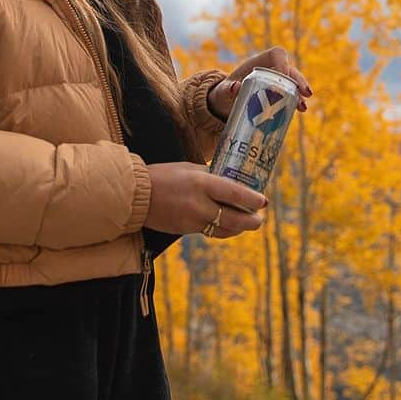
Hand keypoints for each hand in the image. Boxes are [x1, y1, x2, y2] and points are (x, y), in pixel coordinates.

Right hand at [145, 162, 267, 237]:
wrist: (137, 195)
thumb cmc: (163, 175)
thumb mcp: (188, 168)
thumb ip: (209, 174)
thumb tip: (228, 178)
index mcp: (201, 183)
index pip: (233, 193)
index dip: (251, 199)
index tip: (263, 201)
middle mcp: (199, 204)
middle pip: (232, 218)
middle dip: (250, 220)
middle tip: (259, 219)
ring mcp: (192, 220)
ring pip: (223, 229)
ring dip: (238, 228)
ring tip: (248, 224)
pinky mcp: (185, 230)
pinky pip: (209, 232)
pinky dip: (222, 230)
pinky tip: (228, 226)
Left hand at [207, 46, 312, 121]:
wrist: (224, 105)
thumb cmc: (223, 93)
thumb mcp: (223, 92)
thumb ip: (227, 89)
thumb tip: (234, 87)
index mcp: (258, 63)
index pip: (276, 54)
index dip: (283, 62)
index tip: (284, 75)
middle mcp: (270, 70)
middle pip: (289, 70)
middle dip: (298, 80)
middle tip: (306, 93)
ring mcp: (275, 83)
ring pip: (292, 83)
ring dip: (299, 92)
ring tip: (303, 107)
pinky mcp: (277, 95)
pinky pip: (290, 95)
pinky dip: (296, 101)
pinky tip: (300, 110)